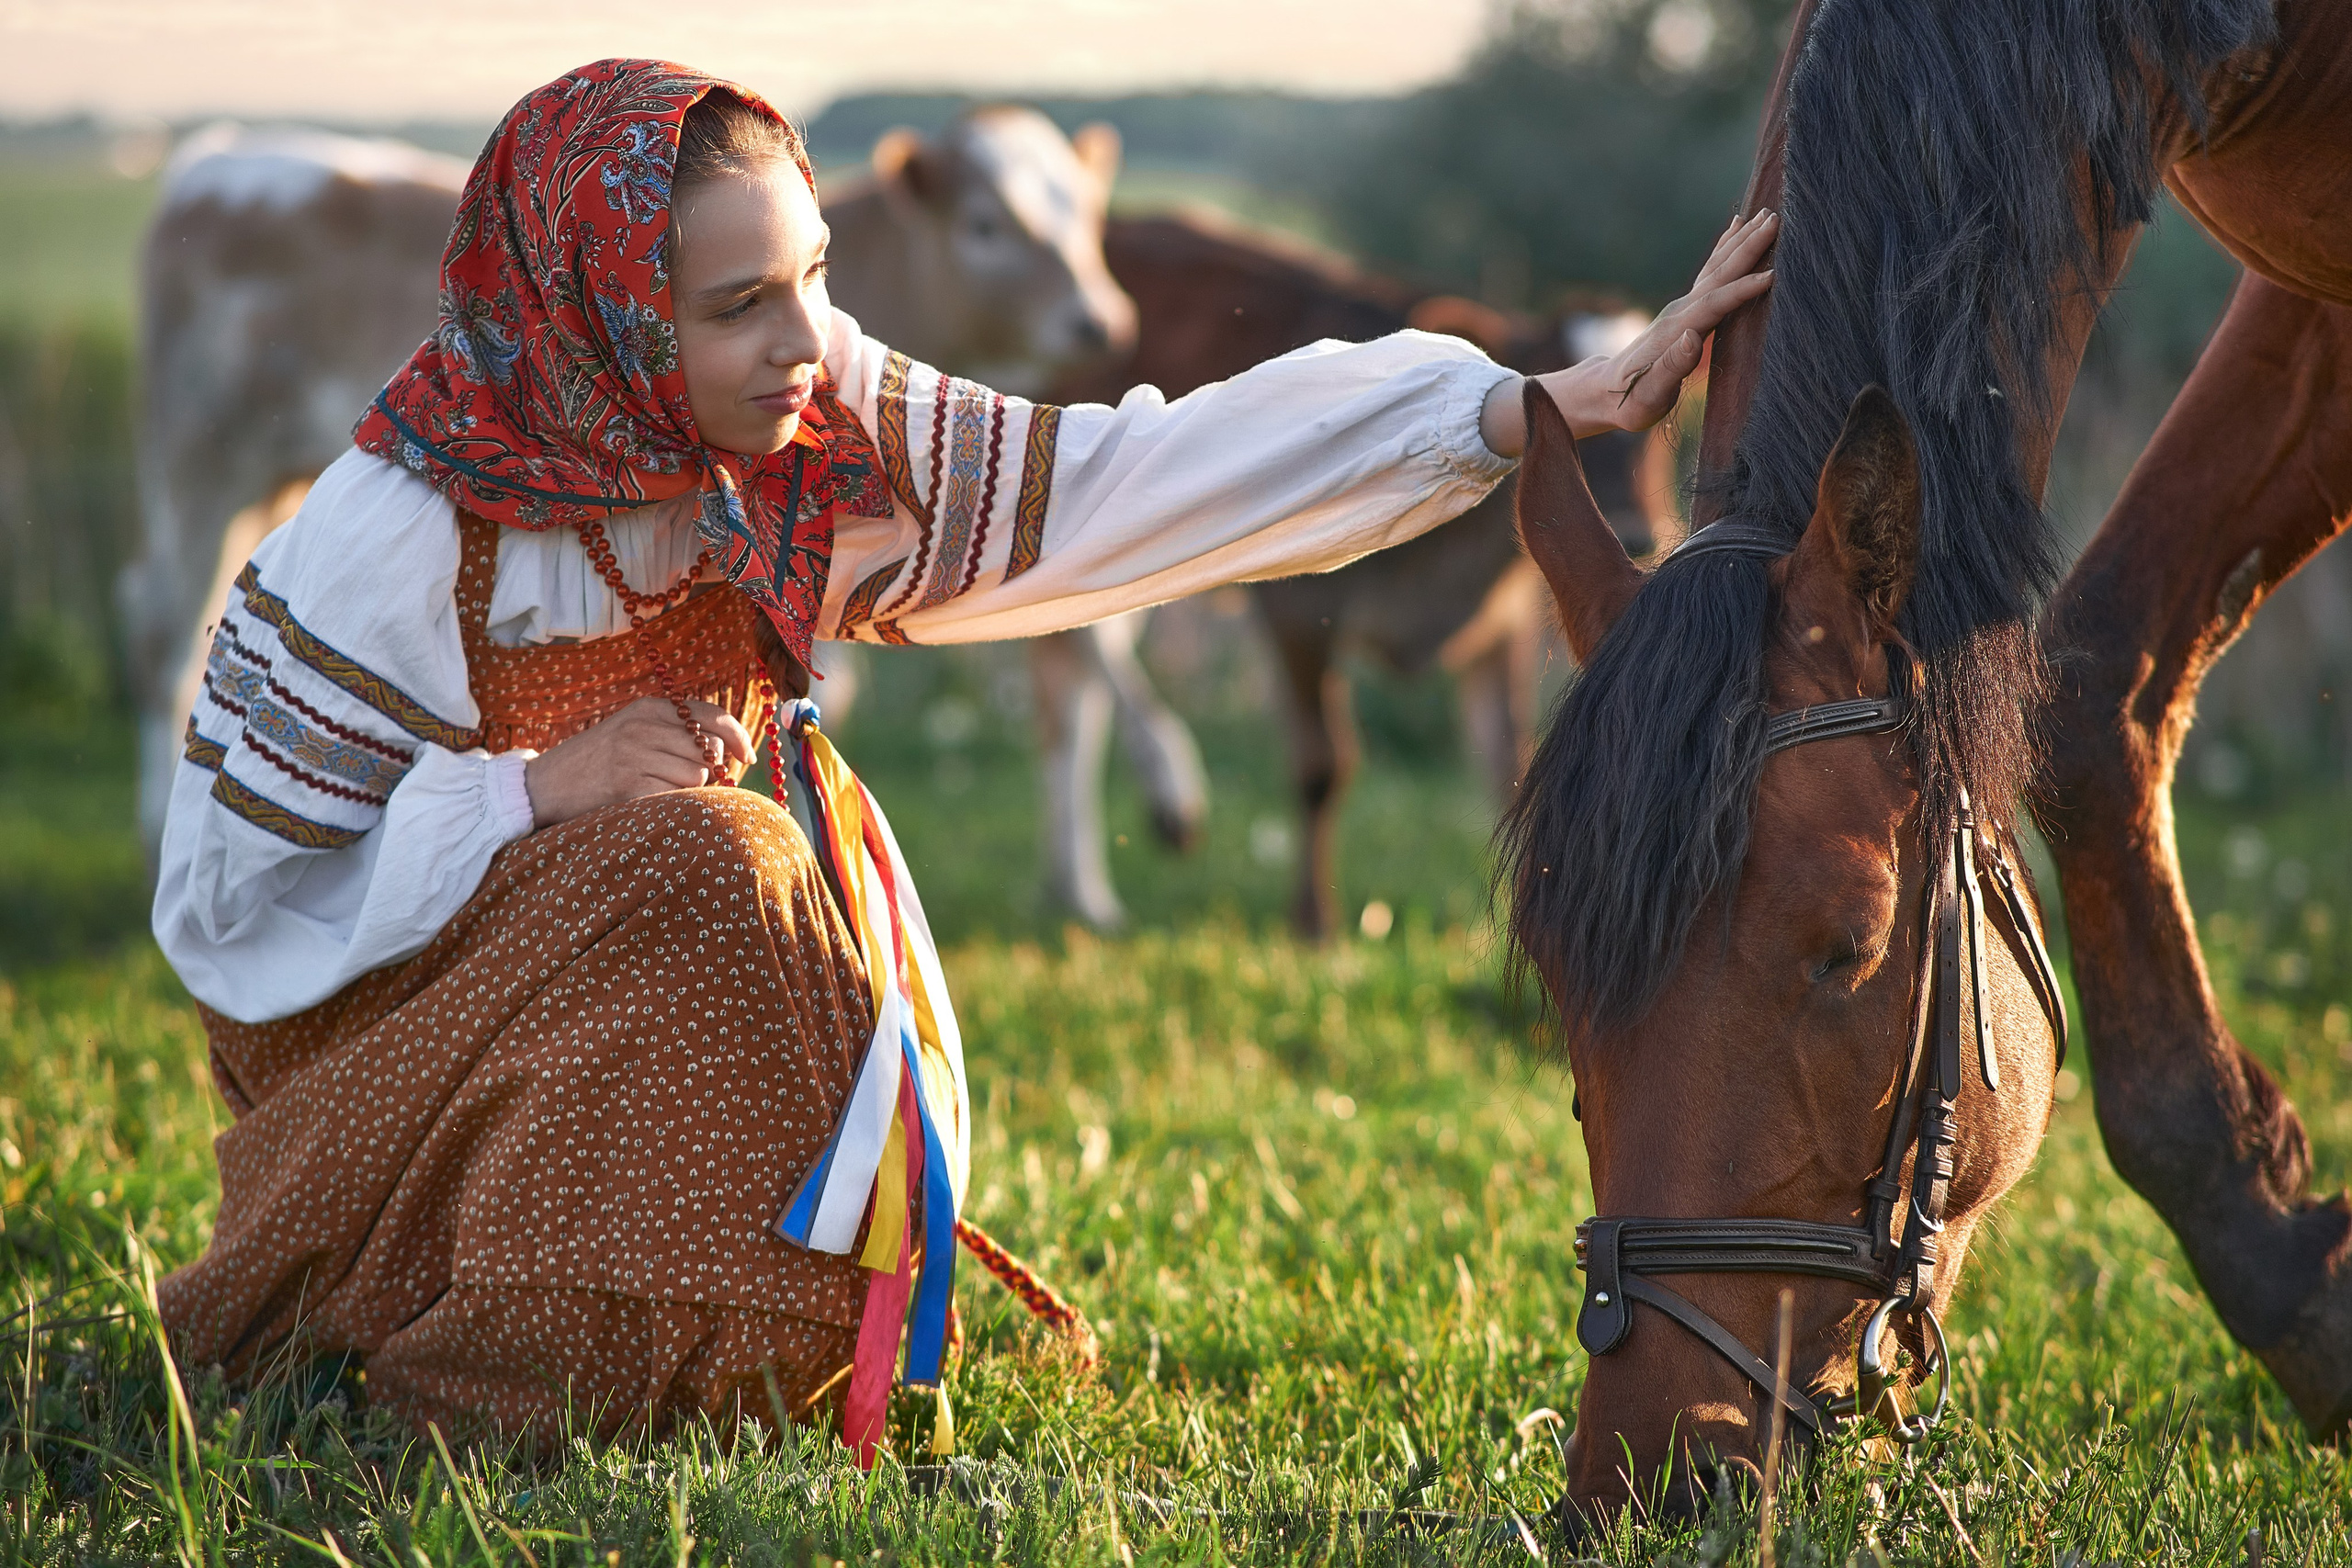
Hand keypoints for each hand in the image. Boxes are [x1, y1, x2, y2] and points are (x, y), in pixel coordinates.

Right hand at [522, 695, 754, 828]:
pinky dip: (671, 804)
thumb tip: (727, 748)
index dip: (737, 737)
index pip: (712, 715)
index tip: (746, 756)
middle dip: (707, 769)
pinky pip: (676, 797)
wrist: (544, 785)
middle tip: (683, 778)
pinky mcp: (628, 788)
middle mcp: (642, 727)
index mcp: (647, 708)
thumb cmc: (598, 760)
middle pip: (708, 751)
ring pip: (696, 776)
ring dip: (688, 789)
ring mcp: (634, 757)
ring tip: (657, 787)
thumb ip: (674, 729)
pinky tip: (647, 800)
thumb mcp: (631, 729)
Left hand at [1480, 209, 1778, 455]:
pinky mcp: (1684, 308)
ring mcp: (1681, 307)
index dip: (1742, 291)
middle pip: (1719, 273)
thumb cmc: (1631, 401)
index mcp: (1677, 331)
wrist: (1603, 392)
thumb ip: (1671, 368)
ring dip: (1741, 240)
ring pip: (1716, 266)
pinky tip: (1735, 228)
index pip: (1714, 305)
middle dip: (1747, 247)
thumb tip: (1692, 338)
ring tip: (1766, 215)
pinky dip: (1725, 248)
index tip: (1772, 275)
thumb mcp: (1650, 393)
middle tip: (1776, 219)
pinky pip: (1710, 271)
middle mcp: (1680, 311)